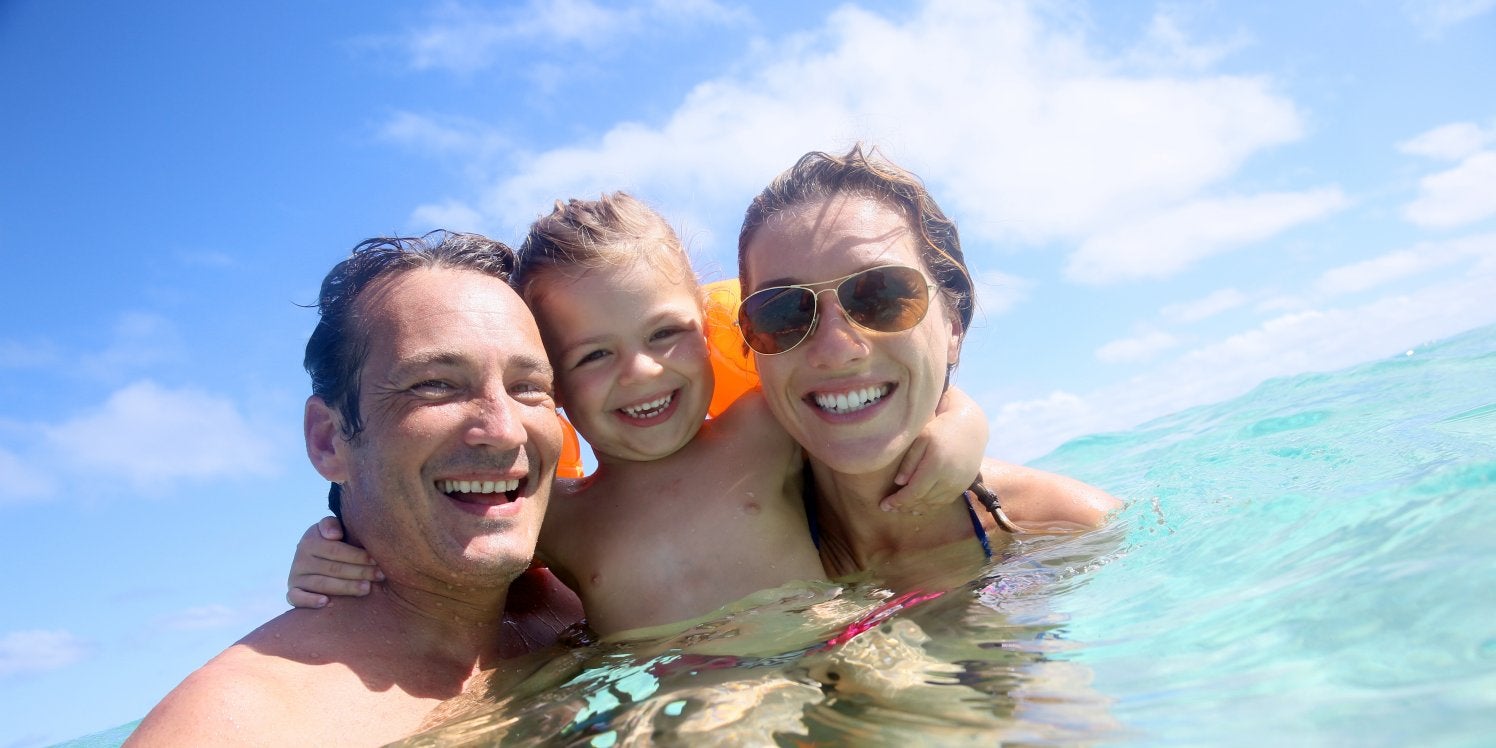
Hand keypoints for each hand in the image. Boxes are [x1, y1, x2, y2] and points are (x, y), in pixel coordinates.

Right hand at [286, 516, 383, 607]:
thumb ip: (331, 525)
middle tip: (380, 576)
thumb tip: (333, 535)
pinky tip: (326, 602)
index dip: (357, 556)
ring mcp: (295, 577)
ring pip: (322, 584)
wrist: (315, 558)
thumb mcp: (331, 528)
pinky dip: (310, 601)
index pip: (336, 550)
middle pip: (333, 568)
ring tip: (366, 588)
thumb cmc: (333, 542)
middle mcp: (300, 559)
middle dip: (359, 572)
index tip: (376, 560)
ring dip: (346, 587)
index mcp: (310, 541)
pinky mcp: (293, 592)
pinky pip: (297, 598)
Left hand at [880, 388, 986, 512]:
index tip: (884, 505)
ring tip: (900, 508)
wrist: (969, 429)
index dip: (898, 501)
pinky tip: (917, 506)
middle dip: (903, 507)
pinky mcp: (963, 487)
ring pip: (933, 504)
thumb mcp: (921, 438)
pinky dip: (929, 506)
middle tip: (888, 508)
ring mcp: (958, 485)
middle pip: (923, 500)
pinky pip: (943, 502)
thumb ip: (909, 461)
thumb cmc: (940, 429)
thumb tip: (898, 483)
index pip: (914, 492)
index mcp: (937, 465)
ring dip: (915, 508)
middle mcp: (949, 479)